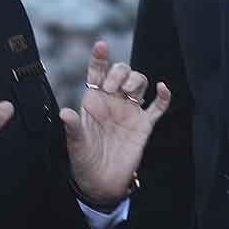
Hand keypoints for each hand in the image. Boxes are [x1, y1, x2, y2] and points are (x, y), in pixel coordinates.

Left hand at [61, 41, 171, 206]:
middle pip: (121, 73)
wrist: (101, 183)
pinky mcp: (144, 125)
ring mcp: (130, 112)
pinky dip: (163, 97)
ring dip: (136, 80)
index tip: (100, 45)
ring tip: (129, 92)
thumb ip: (73, 127)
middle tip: (111, 88)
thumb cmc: (84, 159)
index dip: (99, 58)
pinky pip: (157, 107)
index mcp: (94, 101)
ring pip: (140, 83)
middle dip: (119, 73)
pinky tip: (163, 88)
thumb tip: (64, 113)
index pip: (97, 72)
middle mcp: (113, 102)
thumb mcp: (76, 143)